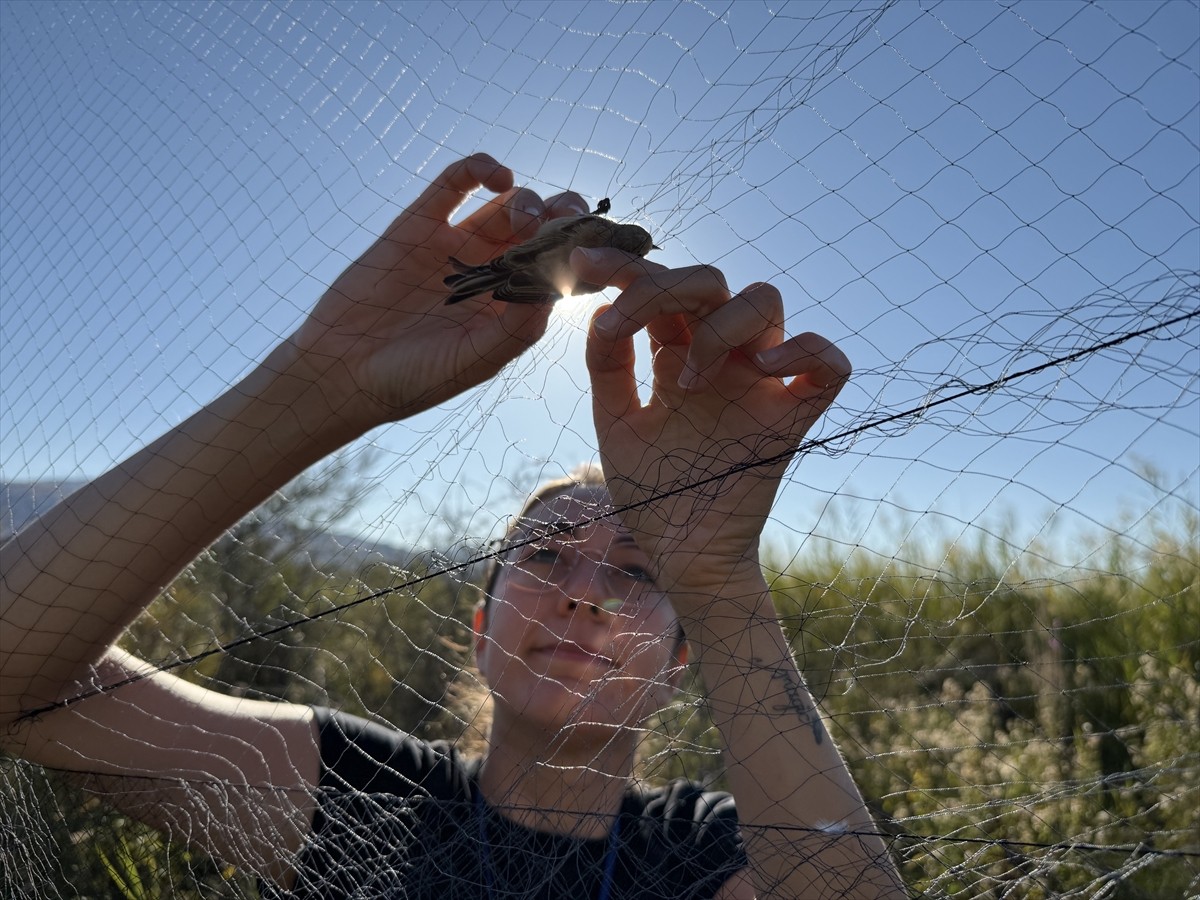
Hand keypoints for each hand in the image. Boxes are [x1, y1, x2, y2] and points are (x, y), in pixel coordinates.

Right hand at [284, 153, 590, 425]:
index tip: (601, 247)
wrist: (341, 372)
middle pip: (545, 230)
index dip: (586, 254)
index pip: (564, 269)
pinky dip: (481, 168)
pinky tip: (498, 177)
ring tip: (526, 218)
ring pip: (510, 202)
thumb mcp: (476, 358)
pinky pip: (456, 182)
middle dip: (566, 220)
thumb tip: (558, 282)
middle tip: (568, 226)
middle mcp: (493, 273)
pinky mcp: (420, 222)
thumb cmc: (414, 378)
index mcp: (515, 307)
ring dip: (531, 200)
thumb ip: (519, 324)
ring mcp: (458, 245)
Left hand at [578, 249, 850, 602]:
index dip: (624, 268)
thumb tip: (602, 311)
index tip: (581, 263)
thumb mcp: (617, 424)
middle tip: (624, 321)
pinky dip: (804, 352)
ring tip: (684, 382)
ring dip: (719, 326)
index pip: (659, 290)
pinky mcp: (793, 418)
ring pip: (765, 300)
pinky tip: (764, 370)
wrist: (684, 557)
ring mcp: (760, 383)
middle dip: (662, 285)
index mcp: (678, 354)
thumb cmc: (654, 493)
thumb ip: (609, 369)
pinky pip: (829, 363)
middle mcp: (722, 358)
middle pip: (710, 281)